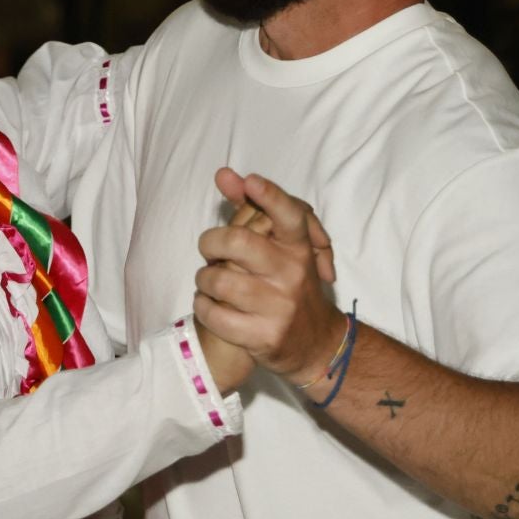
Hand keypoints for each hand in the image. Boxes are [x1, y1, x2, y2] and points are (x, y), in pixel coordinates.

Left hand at [194, 171, 346, 385]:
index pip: (289, 216)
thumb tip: (224, 173)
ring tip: (207, 281)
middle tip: (208, 249)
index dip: (270, 196)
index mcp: (298, 248)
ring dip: (203, 279)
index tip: (251, 181)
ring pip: (219, 280)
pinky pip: (215, 315)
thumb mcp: (279, 248)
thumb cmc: (289, 285)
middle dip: (210, 242)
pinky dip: (203, 307)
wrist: (316, 344)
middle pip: (239, 243)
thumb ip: (250, 209)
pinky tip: (208, 303)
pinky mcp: (263, 336)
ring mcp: (279, 307)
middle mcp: (292, 274)